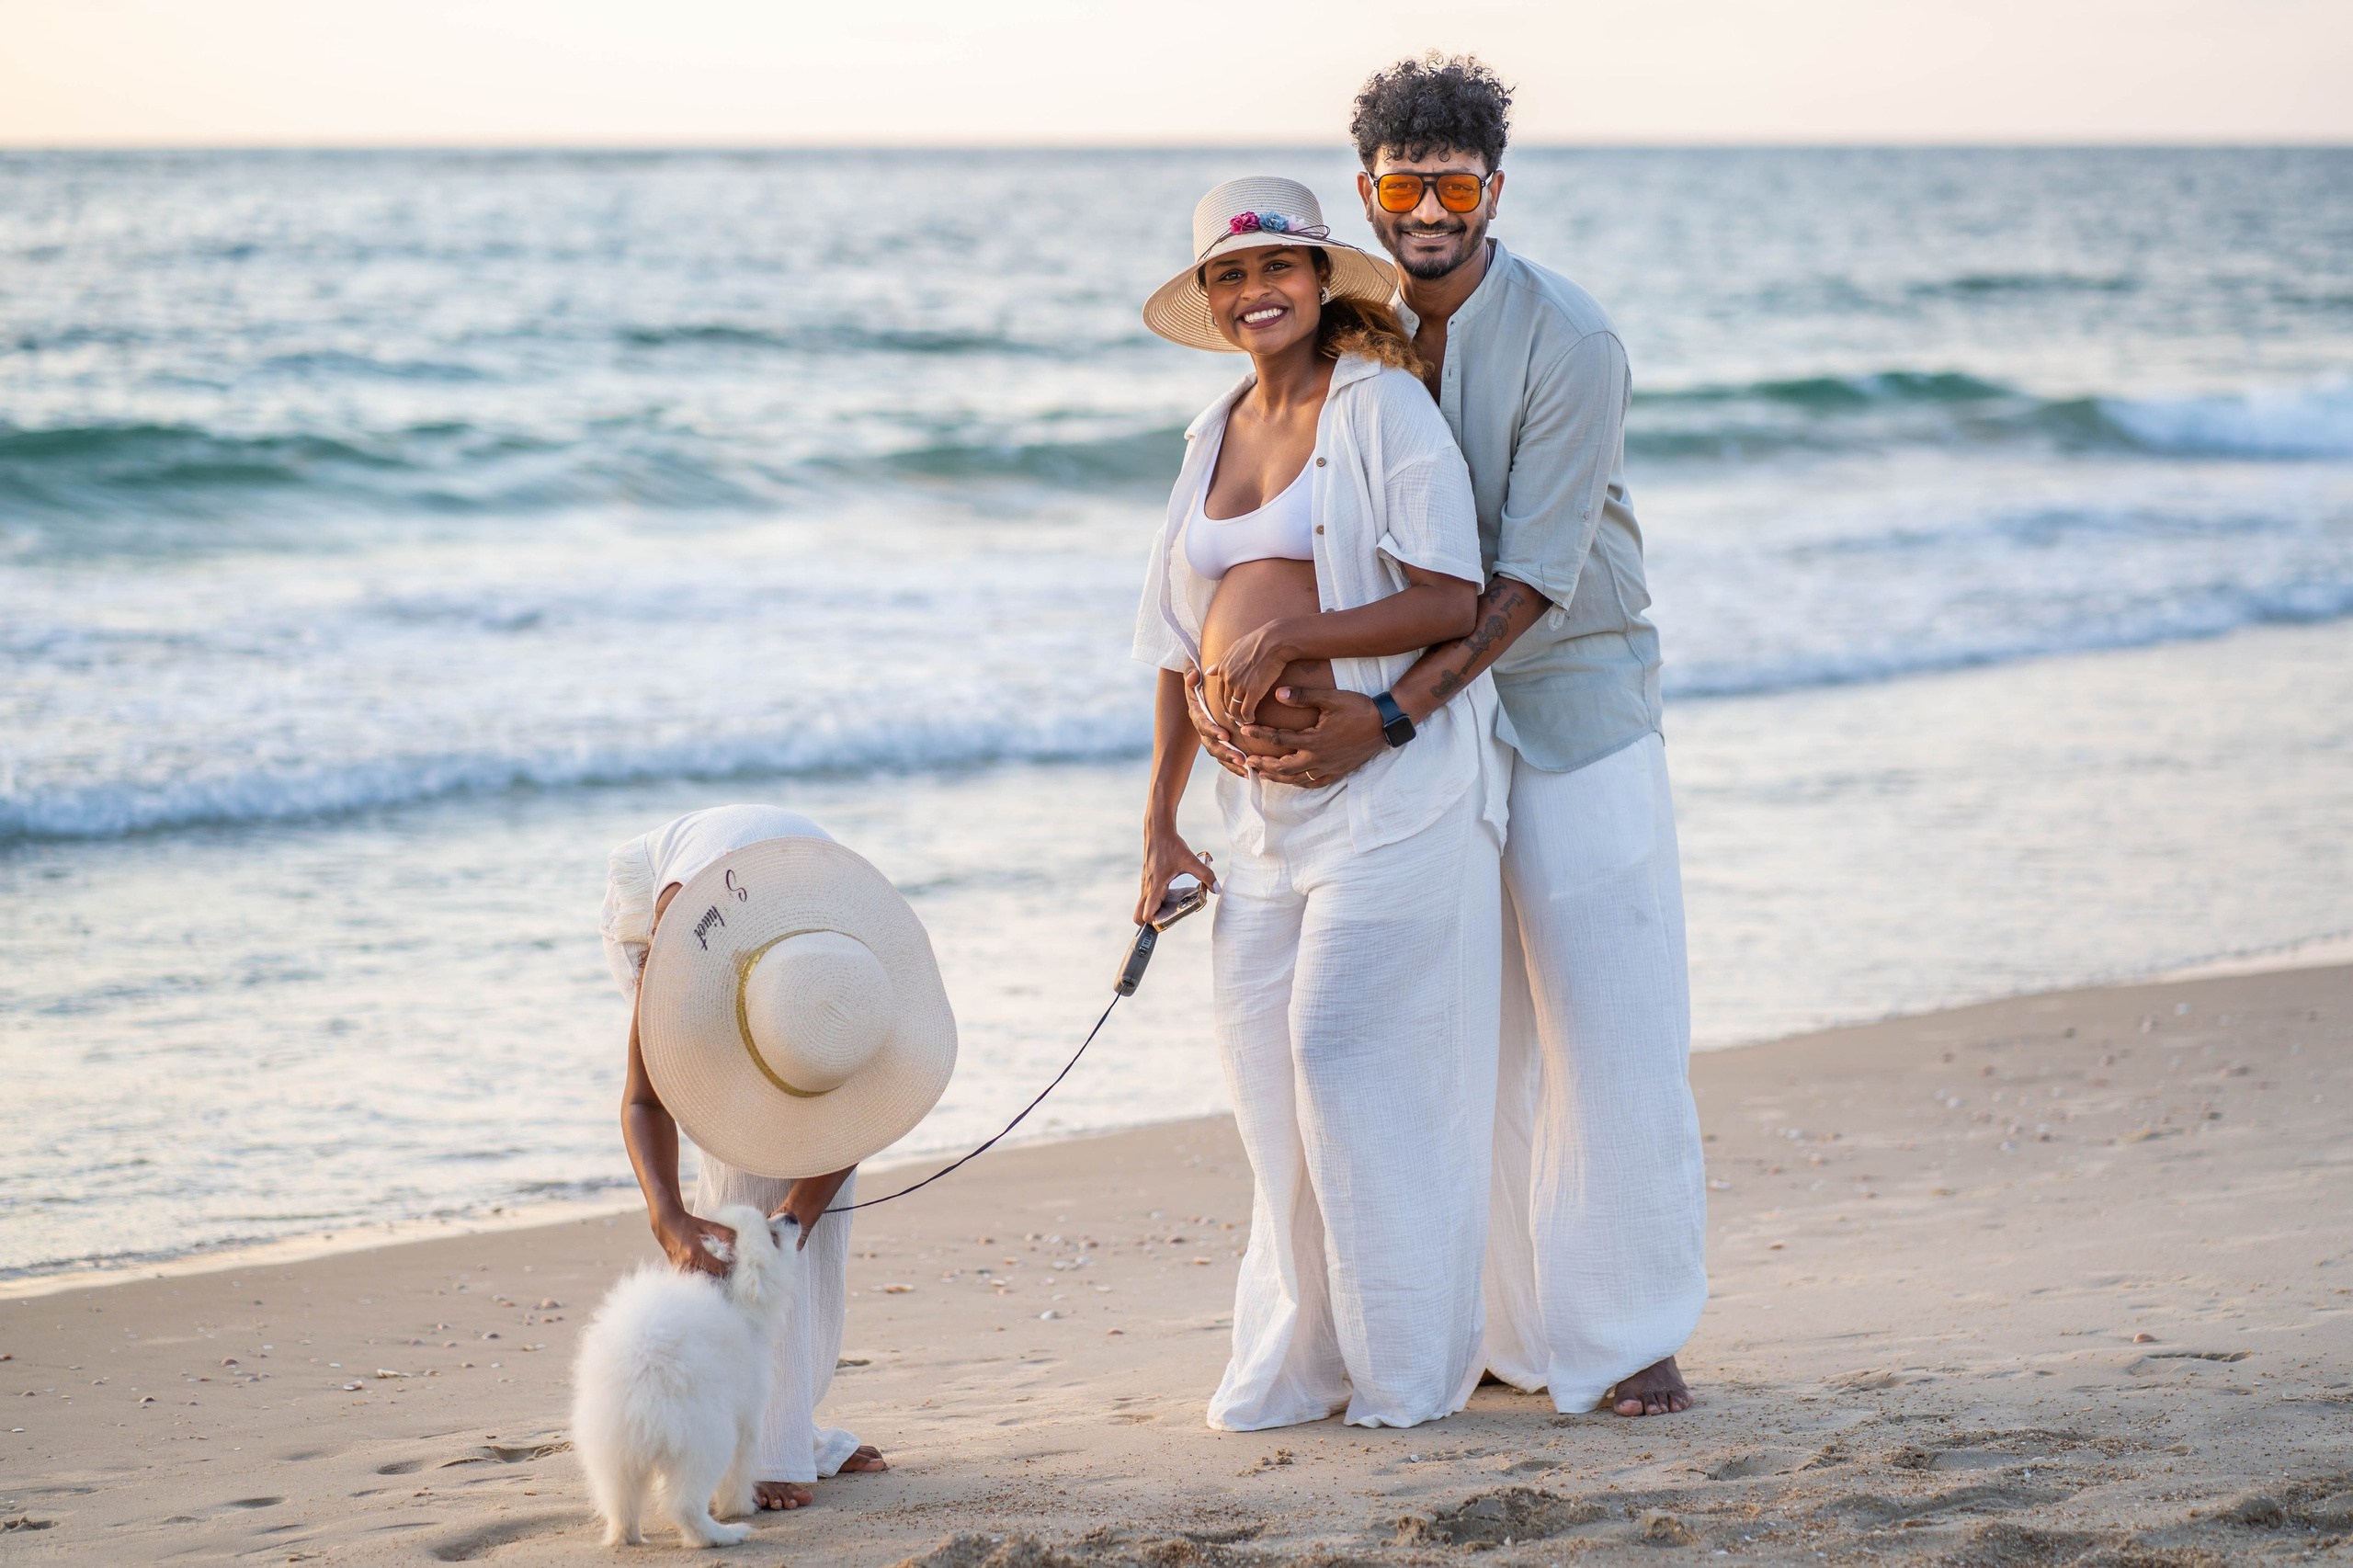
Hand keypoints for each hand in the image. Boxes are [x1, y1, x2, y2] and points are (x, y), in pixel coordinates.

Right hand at [654, 1208, 736, 1277]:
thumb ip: (726, 1234)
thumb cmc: (690, 1224)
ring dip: (713, 1278)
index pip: (720, 1269)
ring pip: (703, 1282)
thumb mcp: (710, 1225)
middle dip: (722, 1275)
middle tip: (729, 1268)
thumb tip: (738, 1248)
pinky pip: (695, 1280)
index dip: (730, 1267)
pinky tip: (708, 1270)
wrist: (667, 1226)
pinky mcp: (678, 1273)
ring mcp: (681, 1271)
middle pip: (712, 1279)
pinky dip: (703, 1277)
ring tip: (718, 1270)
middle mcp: (687, 1265)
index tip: (734, 1262)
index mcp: (695, 1253)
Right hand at [1136, 823, 1216, 925]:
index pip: (1146, 913)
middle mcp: (1147, 886)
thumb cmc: (1172, 845)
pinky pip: (1147, 895)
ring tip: (1172, 908)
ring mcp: (1145, 882)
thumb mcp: (1191, 861)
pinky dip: (1155, 900)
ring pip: (1142, 905)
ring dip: (1153, 911)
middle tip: (1165, 920)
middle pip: (1138, 915)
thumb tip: (1217, 890)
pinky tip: (1171, 894)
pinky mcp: (1147, 878)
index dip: (1155, 922)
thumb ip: (1206, 876)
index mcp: (1155, 886)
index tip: (1167, 922)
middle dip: (1148, 922)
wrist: (1158, 830)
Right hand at [1183, 665, 1249, 777]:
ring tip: (1247, 770)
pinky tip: (1249, 773)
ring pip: (1219, 754)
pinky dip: (1236, 766)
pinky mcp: (1220, 742)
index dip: (1212, 730)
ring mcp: (1210, 737)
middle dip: (1226, 753)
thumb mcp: (1192, 672)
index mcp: (1197, 714)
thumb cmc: (1200, 678)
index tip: (1225, 735)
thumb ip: (1191, 674)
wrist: (1200, 686)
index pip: (1203, 724)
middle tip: (1241, 759)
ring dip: (1232, 763)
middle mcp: (1202, 728)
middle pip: (1211, 745)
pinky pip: (1226, 756)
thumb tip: (1193, 677)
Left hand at [1202, 619, 1298, 726]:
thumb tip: (1209, 672)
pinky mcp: (1253, 691)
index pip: (1220, 692)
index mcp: (1223, 668)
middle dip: (1230, 712)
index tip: (1230, 708)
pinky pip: (1246, 711)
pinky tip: (1252, 719)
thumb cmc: (1257, 642)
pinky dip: (1248, 718)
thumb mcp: (1234, 648)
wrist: (1274, 642)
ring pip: (1235, 709)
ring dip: (1239, 717)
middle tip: (1236, 717)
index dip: (1224, 703)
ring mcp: (1240, 685)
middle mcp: (1229, 678)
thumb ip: (1221, 661)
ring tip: (1244, 720)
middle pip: (1226, 702)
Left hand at [1239, 687, 1386, 787]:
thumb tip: (1278, 693)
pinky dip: (1300, 784)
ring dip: (1278, 777)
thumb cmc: (1359, 708)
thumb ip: (1303, 696)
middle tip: (1248, 761)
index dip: (1260, 734)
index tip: (1244, 730)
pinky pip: (1315, 783)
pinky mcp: (1338, 771)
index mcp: (1314, 740)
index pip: (1279, 738)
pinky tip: (1293, 782)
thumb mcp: (1331, 698)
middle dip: (1264, 764)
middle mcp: (1319, 758)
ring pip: (1297, 779)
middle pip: (1283, 767)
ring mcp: (1329, 767)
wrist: (1386, 724)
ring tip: (1262, 774)